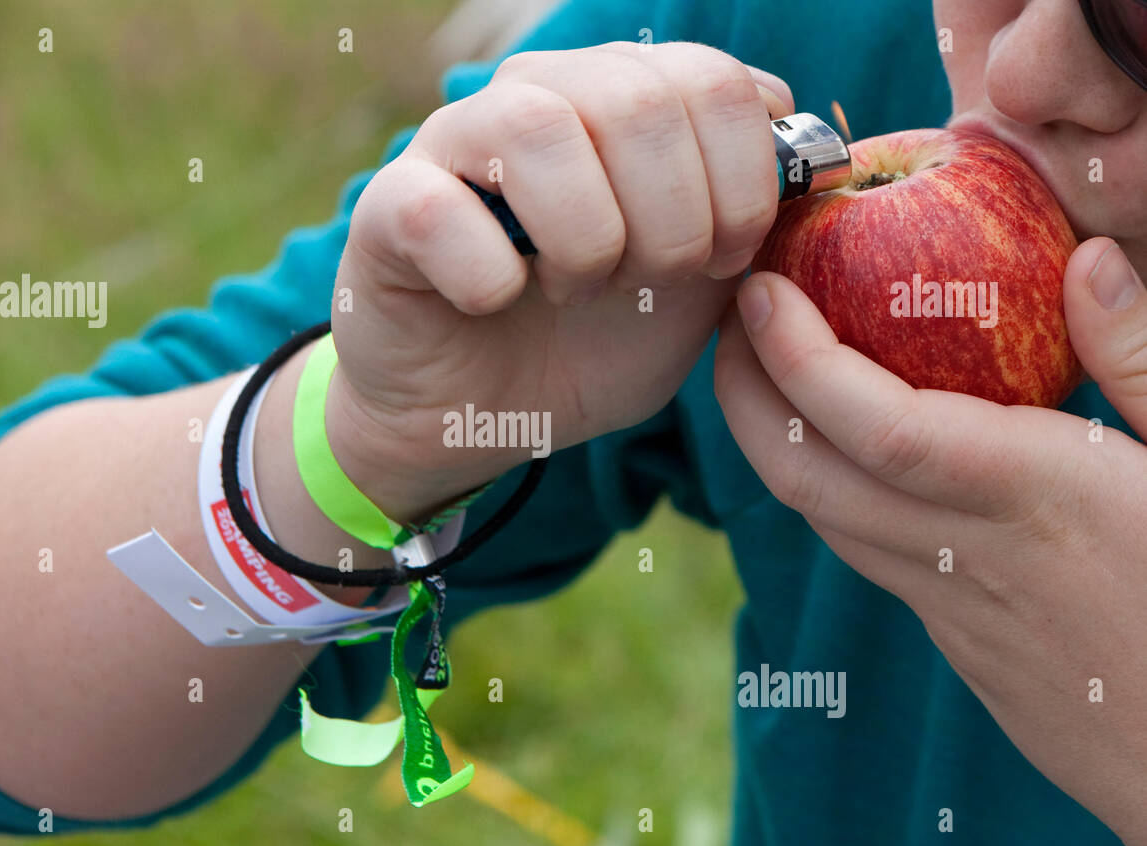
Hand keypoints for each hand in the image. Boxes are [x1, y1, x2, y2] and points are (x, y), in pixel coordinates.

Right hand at [329, 41, 793, 520]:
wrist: (483, 415)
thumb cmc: (592, 341)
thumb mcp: (697, 290)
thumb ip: (748, 223)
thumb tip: (805, 164)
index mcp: (624, 100)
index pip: (717, 80)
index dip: (743, 184)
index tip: (724, 260)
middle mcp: (541, 96)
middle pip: (640, 100)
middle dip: (673, 223)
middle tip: (648, 282)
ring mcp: (455, 142)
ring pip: (540, 132)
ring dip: (584, 241)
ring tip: (573, 289)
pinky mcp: (389, 207)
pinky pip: (444, 212)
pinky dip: (489, 279)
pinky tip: (492, 301)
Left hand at [713, 236, 1146, 845]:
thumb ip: (1144, 359)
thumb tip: (1085, 260)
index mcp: (1042, 497)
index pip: (876, 425)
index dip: (797, 358)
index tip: (757, 293)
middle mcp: (972, 556)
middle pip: (806, 479)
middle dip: (743, 395)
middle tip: (731, 322)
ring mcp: (956, 613)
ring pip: (825, 520)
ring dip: (772, 442)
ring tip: (768, 371)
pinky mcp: (961, 646)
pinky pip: (867, 555)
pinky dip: (829, 489)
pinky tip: (848, 453)